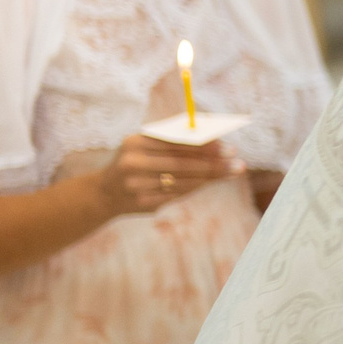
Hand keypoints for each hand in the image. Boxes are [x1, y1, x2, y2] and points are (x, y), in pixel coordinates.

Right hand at [87, 133, 241, 217]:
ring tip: (233, 171)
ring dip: (212, 177)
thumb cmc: (135, 163)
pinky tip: (213, 181)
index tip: (226, 145)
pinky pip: (178, 194)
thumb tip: (213, 141)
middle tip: (237, 161)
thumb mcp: (145, 147)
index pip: (175, 143)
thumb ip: (172, 143)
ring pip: (183, 181)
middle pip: (182, 163)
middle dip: (214, 163)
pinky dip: (198, 187)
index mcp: (134, 142)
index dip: (203, 145)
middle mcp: (133, 163)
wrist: (104, 194)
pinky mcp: (144, 202)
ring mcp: (137, 185)